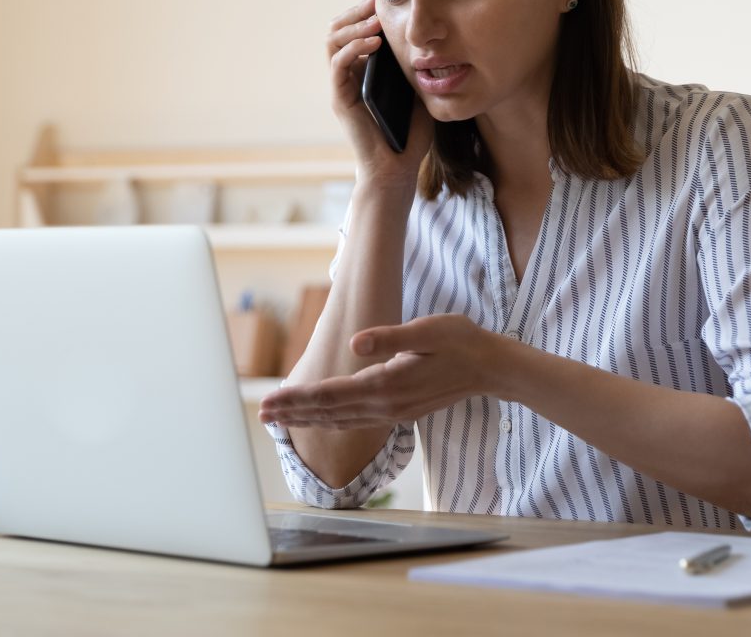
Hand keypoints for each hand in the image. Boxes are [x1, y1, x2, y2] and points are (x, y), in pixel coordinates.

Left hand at [258, 315, 507, 428]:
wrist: (490, 367)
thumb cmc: (460, 341)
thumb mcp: (427, 330)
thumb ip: (389, 338)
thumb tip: (353, 344)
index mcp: (386, 384)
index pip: (329, 395)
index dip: (296, 398)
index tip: (268, 402)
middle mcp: (385, 405)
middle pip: (328, 412)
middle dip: (292, 413)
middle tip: (260, 415)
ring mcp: (392, 412)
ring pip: (339, 420)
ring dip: (307, 419)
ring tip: (279, 420)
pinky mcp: (398, 412)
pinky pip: (354, 421)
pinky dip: (329, 421)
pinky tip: (319, 419)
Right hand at [327, 0, 434, 189]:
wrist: (399, 168)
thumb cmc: (411, 134)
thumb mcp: (419, 89)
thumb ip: (415, 64)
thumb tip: (428, 33)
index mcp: (364, 69)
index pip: (355, 29)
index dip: (366, 10)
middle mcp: (348, 74)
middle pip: (338, 28)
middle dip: (357, 11)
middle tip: (377, 0)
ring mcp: (341, 86)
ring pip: (333, 41)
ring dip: (354, 24)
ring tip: (376, 19)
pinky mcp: (340, 99)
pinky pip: (338, 64)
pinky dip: (354, 47)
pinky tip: (375, 42)